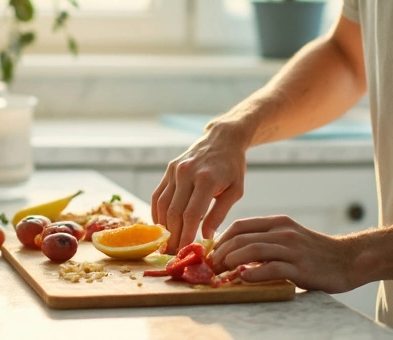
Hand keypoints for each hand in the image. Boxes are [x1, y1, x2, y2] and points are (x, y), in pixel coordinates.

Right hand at [150, 123, 248, 251]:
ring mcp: (174, 170)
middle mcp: (186, 173)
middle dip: (173, 236)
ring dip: (163, 227)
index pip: (191, 213)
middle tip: (174, 254)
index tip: (185, 251)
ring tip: (168, 243)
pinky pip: (158, 195)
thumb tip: (206, 237)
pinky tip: (162, 226)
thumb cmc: (232, 167)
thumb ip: (219, 214)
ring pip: (162, 204)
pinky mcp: (168, 169)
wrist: (222, 139)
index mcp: (207, 179)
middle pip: (174, 212)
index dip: (186, 235)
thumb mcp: (236, 191)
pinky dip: (157, 213)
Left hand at [209, 215, 362, 294]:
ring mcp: (292, 249)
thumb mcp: (289, 238)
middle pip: (242, 238)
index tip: (212, 253)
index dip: (221, 239)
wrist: (348, 259)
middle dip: (221, 253)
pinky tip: (243, 278)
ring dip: (232, 261)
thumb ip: (267, 241)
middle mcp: (283, 232)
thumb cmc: (315, 252)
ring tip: (221, 272)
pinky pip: (271, 268)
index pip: (240, 226)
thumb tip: (237, 254)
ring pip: (253, 249)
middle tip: (212, 266)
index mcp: (278, 223)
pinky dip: (254, 273)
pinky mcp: (300, 267)